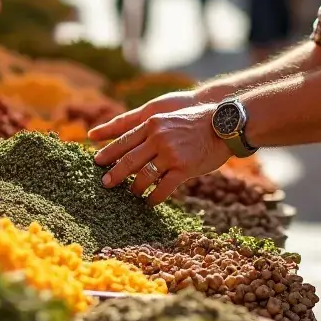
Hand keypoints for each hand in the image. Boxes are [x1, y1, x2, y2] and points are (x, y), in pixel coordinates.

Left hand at [93, 98, 230, 205]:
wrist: (224, 124)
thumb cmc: (197, 122)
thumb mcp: (170, 119)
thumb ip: (153, 130)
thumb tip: (136, 146)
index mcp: (153, 123)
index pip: (124, 140)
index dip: (109, 152)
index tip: (97, 161)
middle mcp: (158, 137)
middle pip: (129, 160)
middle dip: (115, 174)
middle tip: (104, 184)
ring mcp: (170, 153)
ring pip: (144, 176)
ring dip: (135, 188)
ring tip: (131, 194)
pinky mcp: (183, 168)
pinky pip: (162, 188)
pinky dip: (153, 197)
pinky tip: (150, 201)